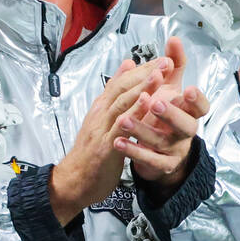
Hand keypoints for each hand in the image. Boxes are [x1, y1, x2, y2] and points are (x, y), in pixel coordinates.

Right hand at [49, 56, 172, 223]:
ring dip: (141, 87)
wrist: (73, 181)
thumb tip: (125, 70)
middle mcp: (100, 114)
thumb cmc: (89, 153)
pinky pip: (120, 127)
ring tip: (159, 74)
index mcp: (100, 108)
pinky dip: (133, 112)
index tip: (161, 59)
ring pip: (121, 103)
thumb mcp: (100, 122)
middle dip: (145, 73)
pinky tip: (146, 103)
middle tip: (165, 61)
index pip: (120, 82)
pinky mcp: (105, 146)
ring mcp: (101, 129)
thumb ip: (113, 98)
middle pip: (122, 88)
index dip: (141, 69)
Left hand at [114, 38, 209, 192]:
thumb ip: (173, 65)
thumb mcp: (169, 89)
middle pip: (186, 125)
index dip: (197, 100)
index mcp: (189, 112)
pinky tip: (117, 142)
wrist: (159, 151)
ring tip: (123, 120)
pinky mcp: (162, 165)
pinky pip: (149, 160)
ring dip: (142, 130)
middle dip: (171, 114)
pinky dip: (133, 151)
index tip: (187, 89)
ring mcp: (175, 150)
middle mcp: (185, 131)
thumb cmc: (165, 115)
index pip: (201, 107)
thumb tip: (174, 39)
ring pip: (162, 142)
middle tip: (155, 102)